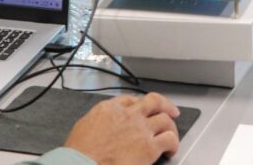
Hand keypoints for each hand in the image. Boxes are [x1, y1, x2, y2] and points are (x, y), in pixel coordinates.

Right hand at [64, 92, 179, 164]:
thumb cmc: (79, 153)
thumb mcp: (83, 127)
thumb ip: (98, 121)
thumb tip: (101, 126)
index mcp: (109, 109)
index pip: (130, 99)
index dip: (140, 103)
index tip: (143, 108)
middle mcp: (128, 115)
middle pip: (153, 101)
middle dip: (164, 104)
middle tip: (171, 110)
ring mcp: (141, 129)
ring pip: (165, 119)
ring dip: (170, 126)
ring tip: (172, 134)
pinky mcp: (149, 146)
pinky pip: (169, 139)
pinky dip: (173, 143)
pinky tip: (171, 150)